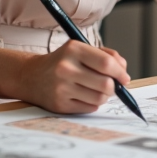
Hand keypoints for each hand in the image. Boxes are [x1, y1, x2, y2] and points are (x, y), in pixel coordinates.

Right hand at [13, 41, 129, 113]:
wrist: (31, 76)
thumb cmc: (63, 61)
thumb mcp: (81, 49)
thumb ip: (106, 55)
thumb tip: (123, 71)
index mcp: (73, 49)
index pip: (106, 63)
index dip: (120, 72)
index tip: (125, 78)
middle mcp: (66, 68)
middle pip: (106, 84)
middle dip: (114, 87)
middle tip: (112, 86)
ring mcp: (61, 88)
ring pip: (99, 98)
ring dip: (103, 96)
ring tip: (96, 90)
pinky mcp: (59, 105)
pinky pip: (89, 108)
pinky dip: (92, 104)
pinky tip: (83, 96)